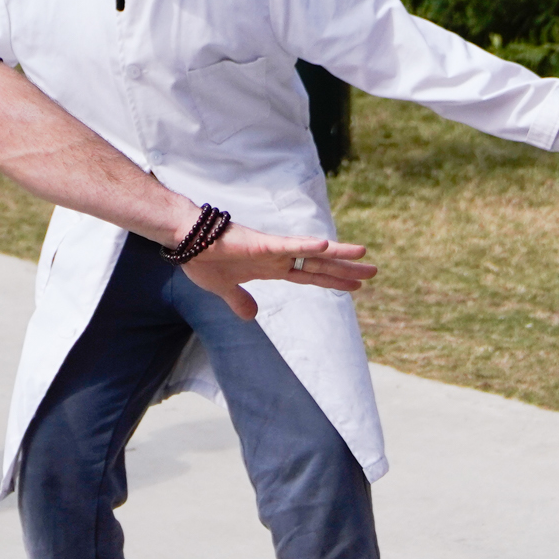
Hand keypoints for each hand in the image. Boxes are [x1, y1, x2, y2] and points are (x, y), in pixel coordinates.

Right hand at [181, 225, 375, 320]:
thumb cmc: (202, 260)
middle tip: (373, 272)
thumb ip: (240, 301)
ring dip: (338, 254)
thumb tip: (252, 316)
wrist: (185, 243)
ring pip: (311, 252)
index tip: (355, 286)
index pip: (309, 276)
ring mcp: (271, 250)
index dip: (333, 282)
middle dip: (346, 269)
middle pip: (319, 264)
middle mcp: (277, 258)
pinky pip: (288, 245)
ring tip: (363, 254)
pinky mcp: (260, 244)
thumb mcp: (224, 289)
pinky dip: (306, 245)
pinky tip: (325, 245)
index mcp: (271, 269)